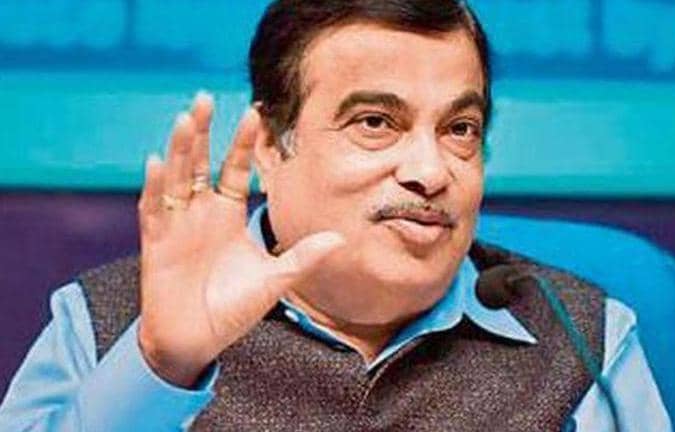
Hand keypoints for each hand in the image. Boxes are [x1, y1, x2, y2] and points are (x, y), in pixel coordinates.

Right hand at [136, 93, 343, 387]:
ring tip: (185, 118)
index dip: (242, 143)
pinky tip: (156, 162)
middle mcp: (201, 213)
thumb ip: (302, 258)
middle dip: (202, 131)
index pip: (235, 169)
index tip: (253, 111)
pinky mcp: (156, 243)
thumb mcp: (273, 281)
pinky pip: (153, 211)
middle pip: (200, 163)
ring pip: (176, 178)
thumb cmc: (232, 309)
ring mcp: (177, 225)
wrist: (195, 341)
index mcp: (228, 215)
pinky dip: (154, 187)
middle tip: (204, 96)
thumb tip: (339, 238)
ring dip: (179, 149)